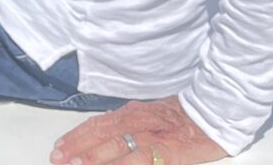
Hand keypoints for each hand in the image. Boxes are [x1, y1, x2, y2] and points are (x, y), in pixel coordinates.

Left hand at [51, 97, 227, 164]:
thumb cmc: (182, 118)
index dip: (76, 136)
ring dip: (94, 156)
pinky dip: (123, 164)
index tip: (58, 147)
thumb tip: (101, 130)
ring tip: (75, 164)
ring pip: (116, 145)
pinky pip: (141, 158)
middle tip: (58, 158)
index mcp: (131, 113)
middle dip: (77, 148)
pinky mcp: (168, 151)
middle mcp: (137, 121)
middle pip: (101, 134)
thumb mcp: (148, 115)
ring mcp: (152, 135)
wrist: (214, 114)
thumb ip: (126, 123)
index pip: (97, 124)